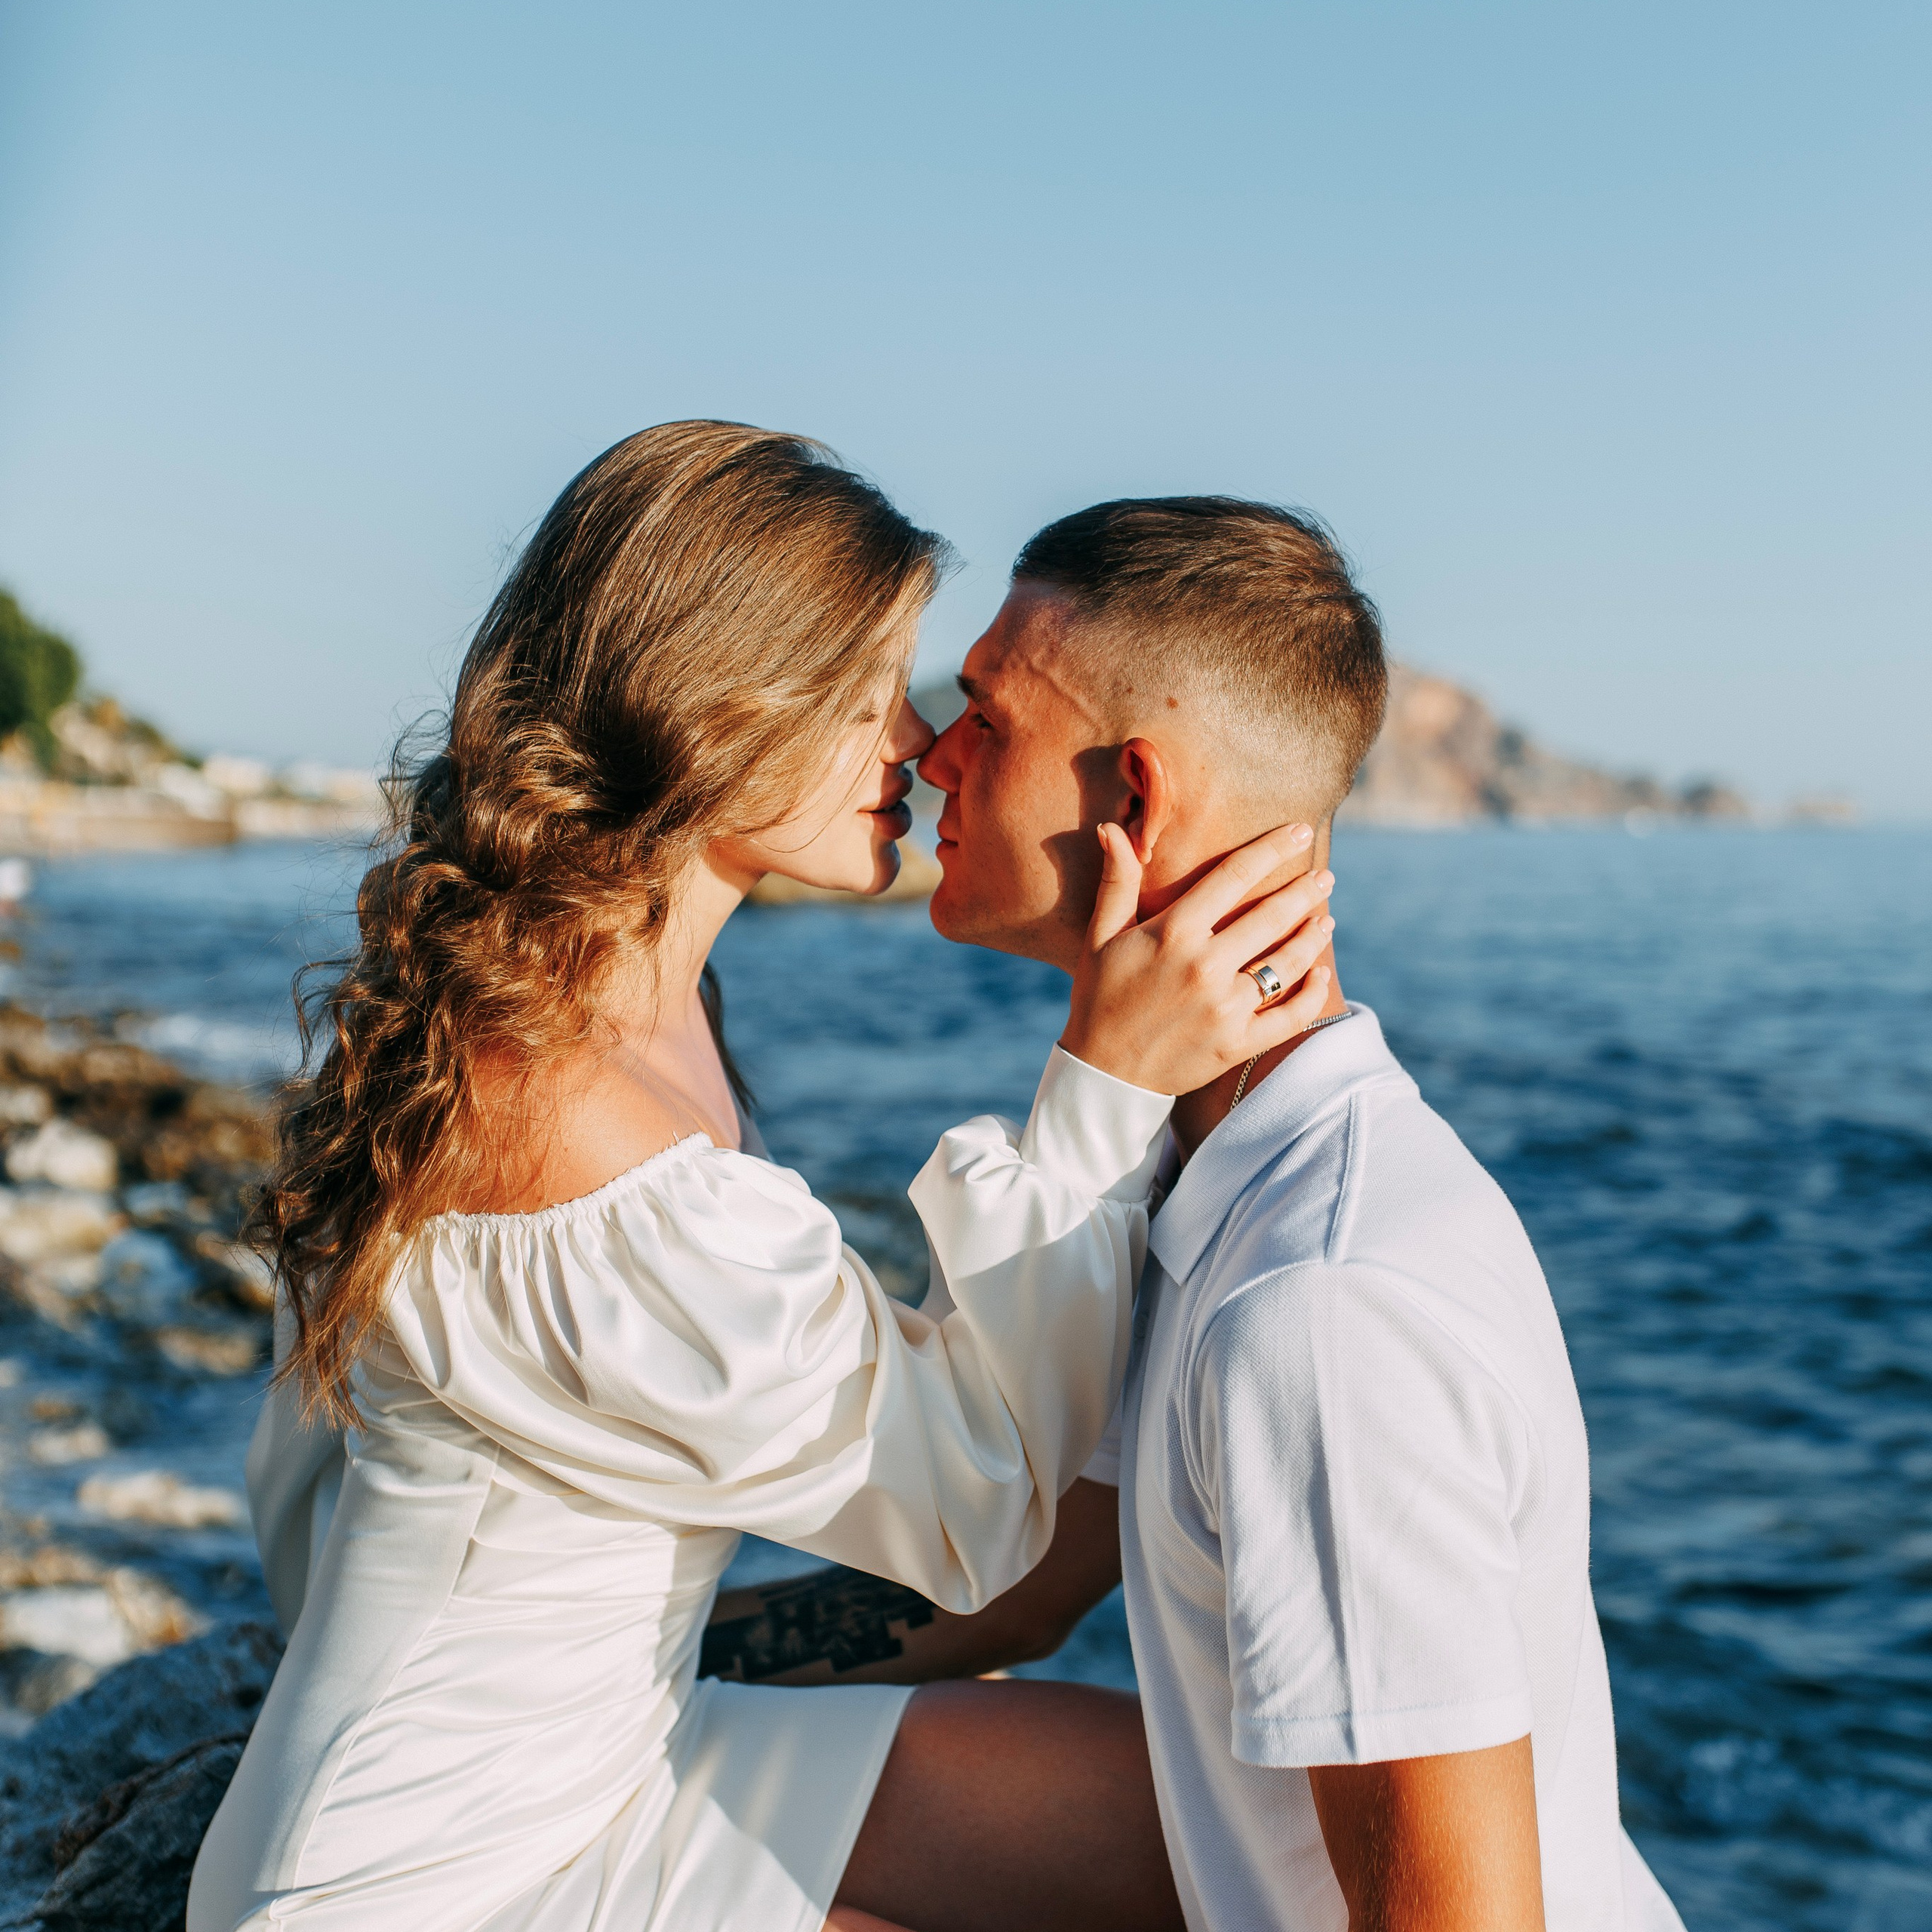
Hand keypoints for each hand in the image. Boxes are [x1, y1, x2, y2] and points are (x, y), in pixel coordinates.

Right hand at [1060, 823, 1336, 1096]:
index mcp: (1173, 933)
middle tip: (1325, 876)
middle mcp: (1204, 967)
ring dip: (1312, 936)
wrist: (1103, 1074)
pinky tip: (1319, 973)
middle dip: (1305, 890)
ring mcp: (1224, 1009)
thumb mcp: (1101, 937)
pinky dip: (1311, 994)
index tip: (1299, 830)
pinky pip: (1289, 1017)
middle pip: (1271, 915)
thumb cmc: (1100, 997)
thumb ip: (1117, 882)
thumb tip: (1114, 829)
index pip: (1233, 875)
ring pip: (1286, 963)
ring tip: (1325, 918)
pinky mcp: (1237, 1045)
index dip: (1271, 849)